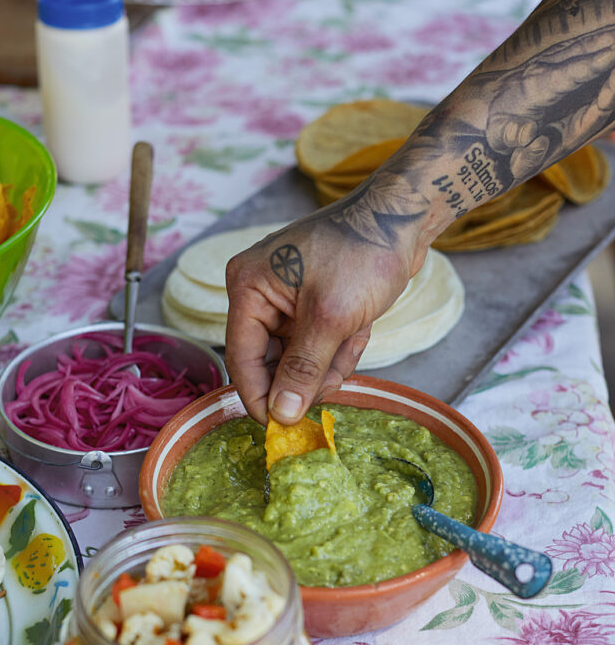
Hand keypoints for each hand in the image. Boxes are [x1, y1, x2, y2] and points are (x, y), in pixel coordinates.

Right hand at [224, 197, 426, 424]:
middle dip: (306, 374)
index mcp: (248, 288)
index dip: (261, 397)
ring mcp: (285, 299)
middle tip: (335, 378)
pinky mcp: (309, 304)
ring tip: (353, 336)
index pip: (242, 358)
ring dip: (329, 360)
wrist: (403, 218)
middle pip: (270, 362)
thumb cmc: (364, 252)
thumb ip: (302, 370)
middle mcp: (259, 294)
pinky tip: (359, 329)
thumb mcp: (332, 318)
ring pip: (297, 358)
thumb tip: (280, 415)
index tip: (283, 427)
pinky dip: (339, 347)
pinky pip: (316, 345)